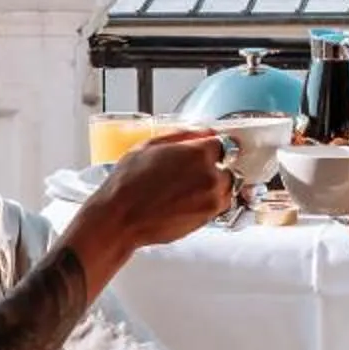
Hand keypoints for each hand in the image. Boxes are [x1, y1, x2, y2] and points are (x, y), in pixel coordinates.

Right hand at [88, 130, 235, 253]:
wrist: (121, 218)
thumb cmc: (128, 183)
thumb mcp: (149, 145)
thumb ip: (181, 135)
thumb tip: (202, 131)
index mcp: (198, 153)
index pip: (222, 143)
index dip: (211, 146)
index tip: (206, 150)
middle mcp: (210, 175)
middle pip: (228, 165)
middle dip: (214, 166)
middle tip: (193, 172)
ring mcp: (211, 198)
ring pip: (227, 186)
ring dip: (215, 184)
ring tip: (191, 188)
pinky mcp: (207, 218)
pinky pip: (219, 205)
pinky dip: (211, 201)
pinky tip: (190, 200)